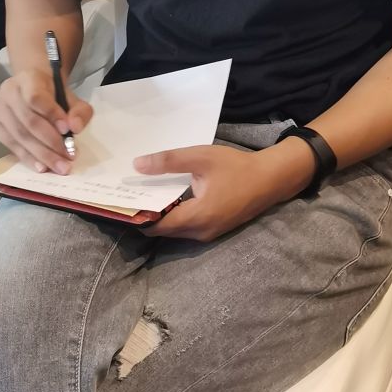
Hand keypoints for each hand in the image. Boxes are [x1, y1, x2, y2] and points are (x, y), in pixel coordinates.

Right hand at [0, 69, 92, 174]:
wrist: (30, 88)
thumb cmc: (52, 94)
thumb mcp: (71, 97)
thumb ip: (79, 111)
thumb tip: (75, 128)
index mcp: (28, 78)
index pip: (36, 98)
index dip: (51, 114)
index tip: (67, 130)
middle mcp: (7, 91)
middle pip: (28, 121)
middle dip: (51, 143)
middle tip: (69, 157)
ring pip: (19, 136)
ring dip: (42, 155)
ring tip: (60, 166)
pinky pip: (11, 145)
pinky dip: (28, 158)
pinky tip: (42, 167)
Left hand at [136, 140, 314, 241]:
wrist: (271, 179)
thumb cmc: (236, 167)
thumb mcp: (201, 158)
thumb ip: (168, 162)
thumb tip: (137, 165)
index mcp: (196, 217)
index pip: (156, 226)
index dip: (136, 217)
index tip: (120, 203)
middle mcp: (200, 232)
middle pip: (163, 231)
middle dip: (145, 217)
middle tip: (128, 198)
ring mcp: (209, 233)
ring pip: (175, 231)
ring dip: (160, 217)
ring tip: (143, 197)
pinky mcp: (215, 229)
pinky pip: (187, 228)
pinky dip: (174, 217)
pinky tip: (167, 199)